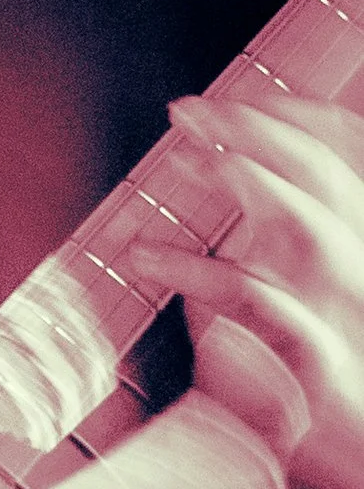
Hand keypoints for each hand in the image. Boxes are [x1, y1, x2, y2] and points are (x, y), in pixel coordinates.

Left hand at [137, 93, 363, 488]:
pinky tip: (144, 258)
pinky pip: (264, 308)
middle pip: (331, 180)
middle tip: (189, 111)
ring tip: (194, 159)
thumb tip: (210, 186)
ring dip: (253, 181)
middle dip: (262, 130)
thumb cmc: (327, 390)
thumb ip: (269, 248)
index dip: (305, 120)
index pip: (352, 164)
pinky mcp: (323, 371)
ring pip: (315, 230)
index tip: (242, 98)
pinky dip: (203, 273)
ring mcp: (352, 323)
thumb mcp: (300, 305)